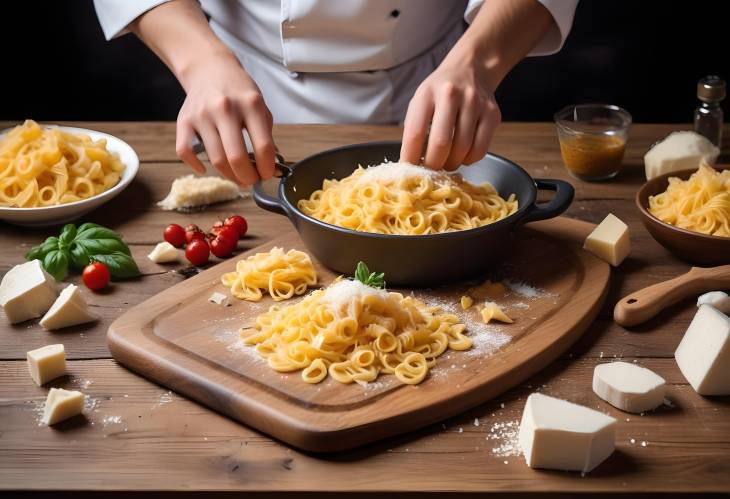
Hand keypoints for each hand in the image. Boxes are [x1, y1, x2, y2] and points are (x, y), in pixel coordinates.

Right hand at [176, 53, 275, 184]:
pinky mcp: (184, 120)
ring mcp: (202, 114)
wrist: (210, 69)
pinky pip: (185, 151)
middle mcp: (225, 108)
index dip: (267, 167)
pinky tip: (206, 168)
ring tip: (237, 176)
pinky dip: (196, 165)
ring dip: (228, 175)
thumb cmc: (239, 92)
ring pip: (215, 159)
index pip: (263, 146)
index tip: (267, 175)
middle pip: (237, 157)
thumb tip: (271, 168)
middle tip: (251, 180)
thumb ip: (266, 135)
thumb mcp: (260, 107)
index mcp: (250, 104)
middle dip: (247, 177)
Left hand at [400, 55, 500, 170]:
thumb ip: (414, 129)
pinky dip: (469, 160)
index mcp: (427, 93)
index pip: (415, 133)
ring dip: (451, 164)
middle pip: (440, 144)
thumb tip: (411, 164)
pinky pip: (480, 149)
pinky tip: (463, 155)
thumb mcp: (420, 101)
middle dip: (433, 165)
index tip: (409, 169)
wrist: (471, 68)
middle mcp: (451, 95)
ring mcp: (475, 103)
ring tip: (446, 162)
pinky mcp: (492, 114)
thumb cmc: (439, 93)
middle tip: (430, 170)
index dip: (410, 158)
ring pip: (462, 150)